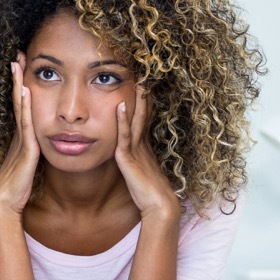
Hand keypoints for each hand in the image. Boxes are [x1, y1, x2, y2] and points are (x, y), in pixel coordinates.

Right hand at [0, 59, 40, 218]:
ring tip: (17, 63)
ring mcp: (21, 139)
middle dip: (18, 77)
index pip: (22, 106)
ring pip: (20, 106)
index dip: (21, 86)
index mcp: (22, 137)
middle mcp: (20, 134)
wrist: (4, 203)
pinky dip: (26, 105)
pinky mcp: (26, 149)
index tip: (22, 67)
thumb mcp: (30, 167)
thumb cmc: (16, 189)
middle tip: (18, 54)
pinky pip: (26, 123)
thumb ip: (35, 154)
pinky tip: (26, 91)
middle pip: (19, 99)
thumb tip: (44, 147)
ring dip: (19, 84)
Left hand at [114, 88, 178, 220]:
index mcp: (144, 146)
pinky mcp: (129, 158)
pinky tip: (120, 105)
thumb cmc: (148, 193)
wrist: (159, 206)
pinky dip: (122, 120)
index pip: (143, 118)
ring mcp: (137, 149)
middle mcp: (142, 143)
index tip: (143, 83)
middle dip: (144, 94)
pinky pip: (125, 135)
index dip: (143, 101)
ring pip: (136, 119)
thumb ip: (132, 160)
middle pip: (143, 113)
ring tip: (137, 79)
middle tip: (144, 73)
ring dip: (137, 99)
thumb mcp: (138, 171)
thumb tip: (124, 155)